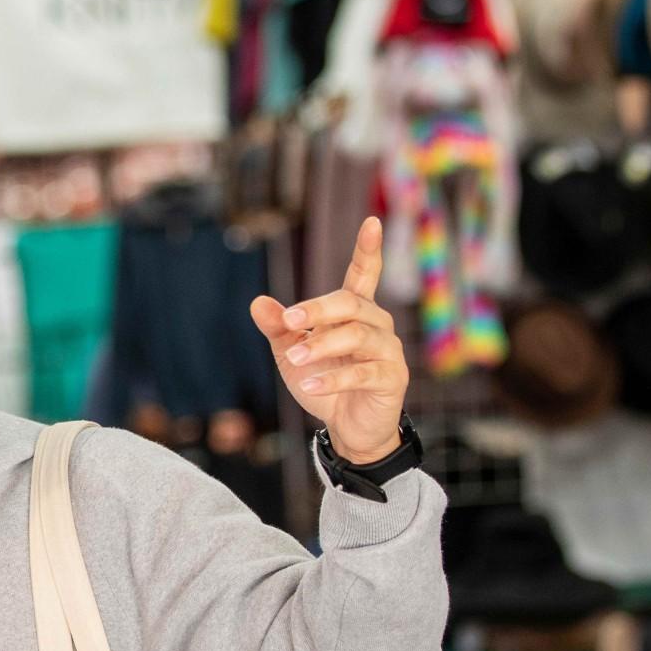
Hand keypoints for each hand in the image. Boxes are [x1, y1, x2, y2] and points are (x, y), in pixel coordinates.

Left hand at [251, 215, 409, 462]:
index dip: (369, 250)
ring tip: (293, 360)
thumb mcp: (292, 353)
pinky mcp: (392, 379)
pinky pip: (362, 372)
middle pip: (350, 304)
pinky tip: (309, 385)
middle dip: (317, 310)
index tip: (372, 222)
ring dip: (320, 346)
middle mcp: (377, 325)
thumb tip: (258, 303)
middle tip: (288, 321)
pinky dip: (333, 379)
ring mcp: (388, 351)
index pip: (364, 275)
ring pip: (356, 336)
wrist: (347, 429)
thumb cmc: (323, 382)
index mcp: (356, 312)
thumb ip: (279, 328)